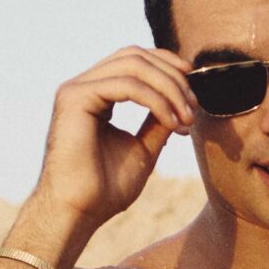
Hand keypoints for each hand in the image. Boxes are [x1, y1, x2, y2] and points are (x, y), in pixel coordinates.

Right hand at [16, 44, 196, 254]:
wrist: (78, 212)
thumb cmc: (105, 189)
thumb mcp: (143, 147)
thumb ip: (158, 121)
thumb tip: (183, 100)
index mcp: (95, 94)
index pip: (134, 60)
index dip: (167, 66)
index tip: (194, 92)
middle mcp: (83, 86)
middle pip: (135, 55)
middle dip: (172, 75)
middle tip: (193, 106)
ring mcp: (75, 89)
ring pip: (133, 65)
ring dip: (169, 87)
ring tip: (186, 117)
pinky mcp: (75, 98)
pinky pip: (126, 85)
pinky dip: (156, 99)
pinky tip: (171, 121)